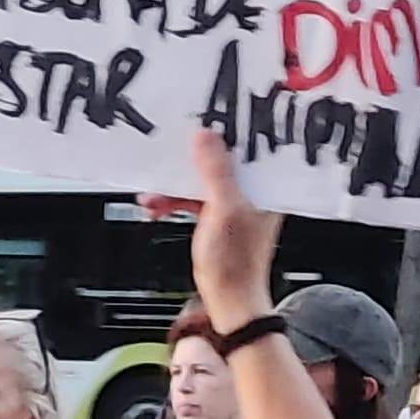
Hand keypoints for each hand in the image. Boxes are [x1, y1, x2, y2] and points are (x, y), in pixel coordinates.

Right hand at [172, 127, 281, 334]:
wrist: (228, 300)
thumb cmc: (235, 264)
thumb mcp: (223, 209)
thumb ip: (215, 172)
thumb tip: (205, 136)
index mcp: (266, 185)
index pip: (248, 145)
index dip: (224, 130)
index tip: (200, 117)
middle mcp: (253, 190)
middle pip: (219, 159)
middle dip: (189, 160)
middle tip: (168, 152)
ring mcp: (234, 203)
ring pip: (200, 179)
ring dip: (174, 184)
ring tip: (153, 193)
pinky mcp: (217, 216)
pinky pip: (191, 198)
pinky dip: (173, 200)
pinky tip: (156, 205)